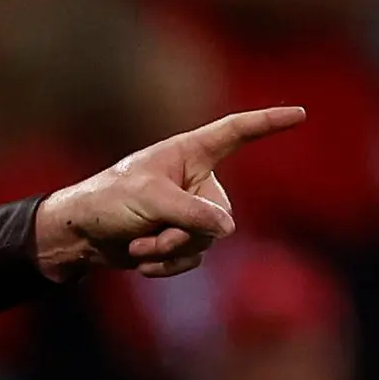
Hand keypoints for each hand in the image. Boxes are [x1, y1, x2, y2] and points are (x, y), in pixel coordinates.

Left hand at [33, 107, 307, 281]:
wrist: (77, 236)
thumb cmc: (106, 202)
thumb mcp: (149, 200)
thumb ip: (191, 213)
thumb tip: (228, 229)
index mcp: (188, 153)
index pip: (236, 132)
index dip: (268, 123)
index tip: (300, 114)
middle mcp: (195, 180)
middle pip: (221, 214)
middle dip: (186, 233)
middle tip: (151, 236)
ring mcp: (190, 211)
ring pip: (208, 240)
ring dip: (171, 251)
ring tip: (138, 245)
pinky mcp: (180, 238)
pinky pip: (193, 258)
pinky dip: (167, 265)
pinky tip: (140, 261)